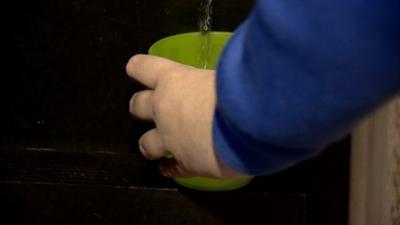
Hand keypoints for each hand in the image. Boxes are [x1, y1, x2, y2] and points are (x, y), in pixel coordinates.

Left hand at [126, 54, 248, 178]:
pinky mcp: (185, 164)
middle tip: (151, 110)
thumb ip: (209, 80)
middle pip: (137, 106)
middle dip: (140, 108)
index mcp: (172, 80)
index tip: (136, 69)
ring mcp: (170, 139)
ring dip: (149, 144)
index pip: (142, 67)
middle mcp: (164, 109)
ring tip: (156, 147)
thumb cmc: (238, 90)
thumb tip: (217, 80)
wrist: (248, 124)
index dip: (138, 68)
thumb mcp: (220, 74)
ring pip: (145, 144)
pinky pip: (171, 168)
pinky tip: (171, 168)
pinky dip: (170, 168)